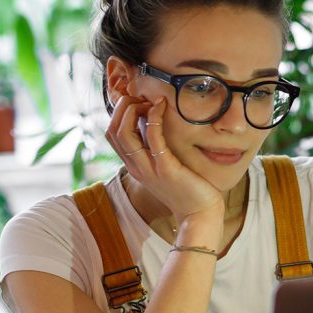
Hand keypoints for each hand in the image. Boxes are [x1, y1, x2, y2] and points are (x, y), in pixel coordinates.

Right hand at [105, 95, 224, 233]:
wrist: (200, 215)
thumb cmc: (188, 190)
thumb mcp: (165, 168)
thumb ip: (156, 151)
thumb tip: (155, 126)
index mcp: (135, 166)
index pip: (112, 134)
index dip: (119, 113)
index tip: (139, 103)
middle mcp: (137, 167)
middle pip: (112, 131)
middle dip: (122, 108)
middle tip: (142, 98)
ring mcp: (149, 169)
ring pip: (123, 133)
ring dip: (132, 110)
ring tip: (150, 100)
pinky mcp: (166, 168)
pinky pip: (152, 137)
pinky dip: (153, 118)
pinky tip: (161, 106)